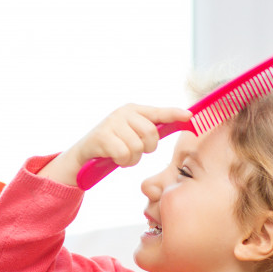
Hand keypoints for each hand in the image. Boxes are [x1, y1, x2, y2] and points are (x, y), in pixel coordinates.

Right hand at [38, 105, 190, 186]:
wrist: (83, 155)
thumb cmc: (112, 145)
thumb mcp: (131, 133)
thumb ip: (150, 128)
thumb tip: (181, 121)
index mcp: (133, 110)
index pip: (159, 112)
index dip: (175, 114)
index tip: (189, 117)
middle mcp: (123, 112)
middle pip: (151, 134)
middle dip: (146, 148)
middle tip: (134, 151)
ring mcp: (112, 123)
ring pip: (137, 147)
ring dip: (132, 158)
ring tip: (122, 156)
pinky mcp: (102, 136)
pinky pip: (124, 154)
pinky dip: (121, 161)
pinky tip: (114, 158)